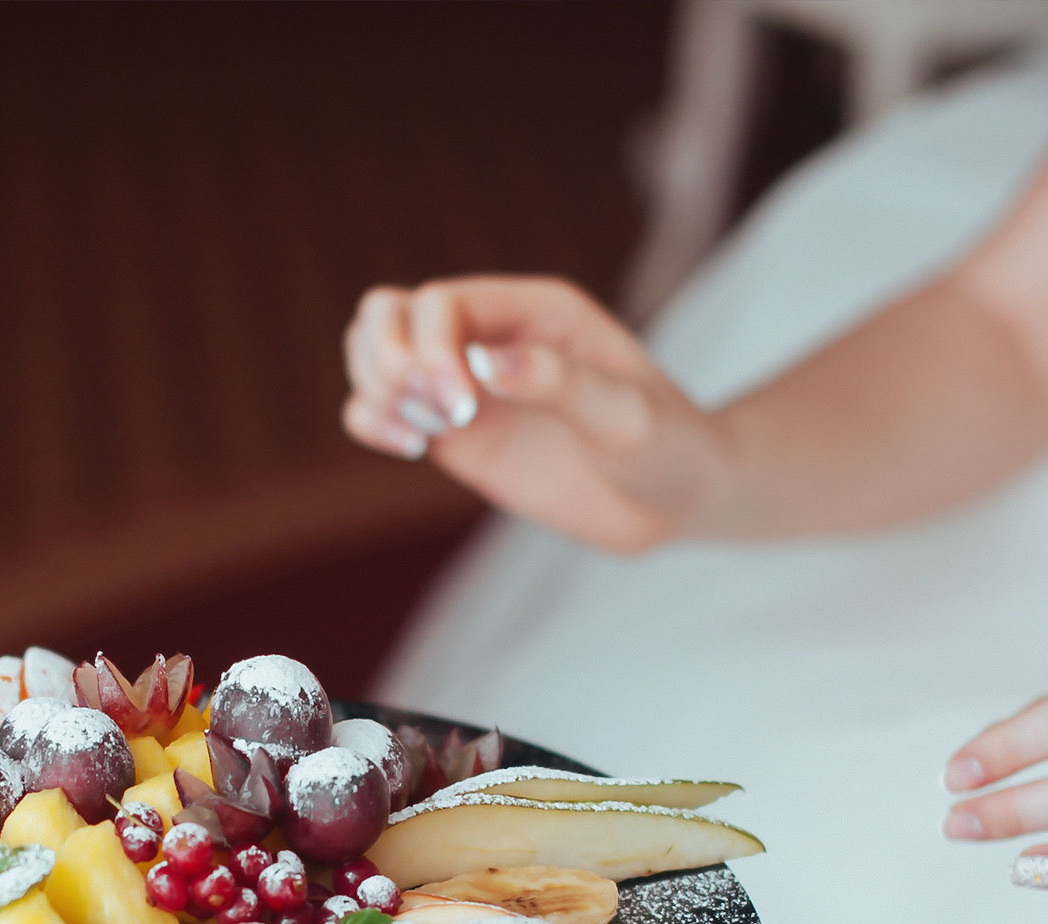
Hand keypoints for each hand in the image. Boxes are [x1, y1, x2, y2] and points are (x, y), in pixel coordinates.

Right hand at [340, 276, 721, 553]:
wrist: (677, 497)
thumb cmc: (667, 446)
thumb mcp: (628, 417)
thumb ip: (560, 384)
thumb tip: (487, 362)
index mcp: (536, 311)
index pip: (442, 303)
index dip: (430, 348)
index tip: (460, 407)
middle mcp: (492, 336)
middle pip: (390, 311)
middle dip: (385, 358)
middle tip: (431, 414)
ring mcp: (466, 383)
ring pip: (373, 352)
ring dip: (372, 387)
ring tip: (418, 433)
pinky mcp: (454, 431)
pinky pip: (381, 406)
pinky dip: (370, 419)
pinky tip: (409, 445)